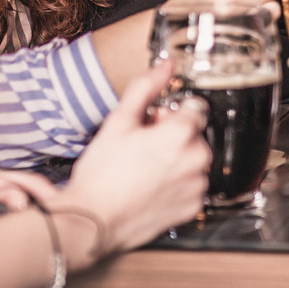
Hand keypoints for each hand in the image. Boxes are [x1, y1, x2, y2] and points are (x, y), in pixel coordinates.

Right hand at [64, 63, 212, 257]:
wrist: (93, 221)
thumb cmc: (102, 175)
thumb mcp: (119, 121)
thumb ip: (145, 87)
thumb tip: (164, 66)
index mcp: (181, 134)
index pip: (194, 108)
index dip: (170, 112)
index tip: (153, 122)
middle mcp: (196, 160)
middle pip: (194, 134)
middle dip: (172, 136)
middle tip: (142, 146)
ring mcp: (196, 185)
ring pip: (194, 160)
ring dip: (176, 160)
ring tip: (144, 168)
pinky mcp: (192, 207)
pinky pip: (192, 186)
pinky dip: (177, 183)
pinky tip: (151, 185)